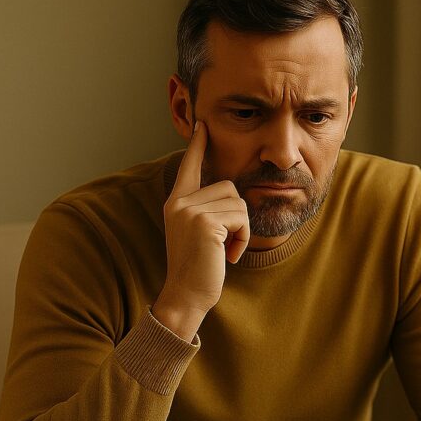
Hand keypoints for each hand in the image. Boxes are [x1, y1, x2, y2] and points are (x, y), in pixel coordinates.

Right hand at [153, 121, 249, 340]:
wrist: (187, 296)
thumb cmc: (199, 269)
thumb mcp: (201, 234)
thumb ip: (208, 211)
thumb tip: (231, 193)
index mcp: (176, 202)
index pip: (188, 167)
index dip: (197, 146)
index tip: (202, 125)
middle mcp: (179, 202)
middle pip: (228, 187)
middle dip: (237, 216)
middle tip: (225, 244)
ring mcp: (189, 211)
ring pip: (237, 202)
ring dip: (241, 229)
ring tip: (225, 249)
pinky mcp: (204, 223)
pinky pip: (241, 218)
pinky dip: (243, 238)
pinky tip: (229, 255)